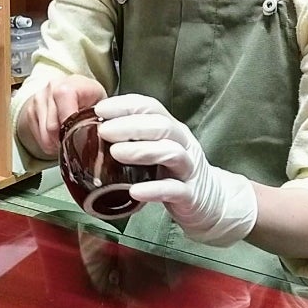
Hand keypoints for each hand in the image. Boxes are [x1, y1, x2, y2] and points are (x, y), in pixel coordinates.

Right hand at [17, 75, 105, 157]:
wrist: (74, 86)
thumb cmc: (89, 95)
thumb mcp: (100, 104)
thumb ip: (98, 118)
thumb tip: (100, 136)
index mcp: (68, 86)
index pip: (65, 117)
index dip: (72, 132)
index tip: (80, 139)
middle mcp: (50, 90)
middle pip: (52, 129)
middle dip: (65, 141)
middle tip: (76, 142)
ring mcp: (38, 99)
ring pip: (44, 136)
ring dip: (56, 143)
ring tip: (68, 139)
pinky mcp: (30, 110)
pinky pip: (38, 137)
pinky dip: (49, 142)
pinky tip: (59, 136)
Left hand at [95, 94, 257, 246]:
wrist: (211, 202)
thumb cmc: (174, 174)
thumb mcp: (156, 150)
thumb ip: (134, 139)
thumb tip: (95, 130)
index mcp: (172, 130)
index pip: (151, 108)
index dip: (126, 105)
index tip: (100, 109)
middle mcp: (182, 144)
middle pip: (161, 126)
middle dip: (130, 126)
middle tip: (103, 131)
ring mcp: (188, 169)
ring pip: (170, 153)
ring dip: (141, 151)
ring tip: (115, 153)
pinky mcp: (190, 195)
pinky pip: (173, 189)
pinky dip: (154, 189)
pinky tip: (134, 191)